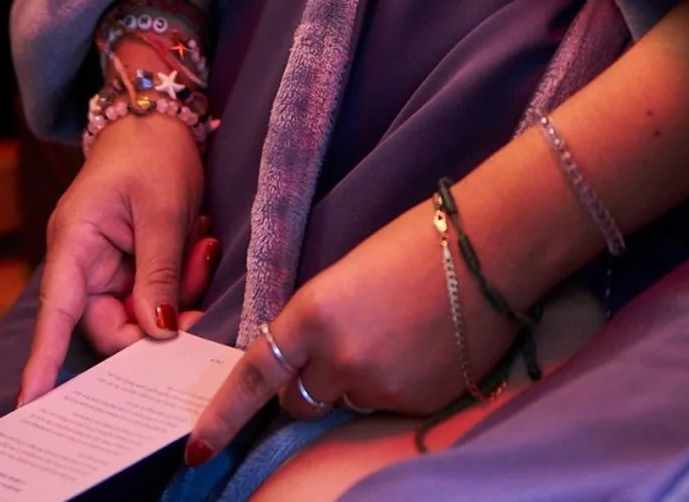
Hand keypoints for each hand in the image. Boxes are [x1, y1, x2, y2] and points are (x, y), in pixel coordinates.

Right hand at [18, 115, 215, 404]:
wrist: (163, 120)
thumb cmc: (153, 153)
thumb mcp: (162, 210)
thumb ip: (158, 273)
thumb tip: (157, 333)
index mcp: (75, 244)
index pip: (56, 313)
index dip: (44, 361)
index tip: (32, 403)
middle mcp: (84, 262)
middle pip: (110, 325)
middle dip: (156, 326)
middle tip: (201, 312)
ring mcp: (108, 266)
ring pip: (140, 313)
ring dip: (179, 295)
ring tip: (202, 244)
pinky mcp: (132, 265)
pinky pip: (156, 294)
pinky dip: (183, 281)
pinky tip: (199, 241)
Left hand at [185, 199, 518, 461]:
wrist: (491, 246)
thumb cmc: (416, 240)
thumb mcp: (345, 273)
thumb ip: (316, 321)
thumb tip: (305, 359)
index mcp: (313, 314)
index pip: (254, 376)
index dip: (222, 417)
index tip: (197, 449)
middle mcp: (340, 359)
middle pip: (297, 400)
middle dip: (304, 384)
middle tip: (338, 346)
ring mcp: (380, 386)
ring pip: (344, 403)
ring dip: (353, 382)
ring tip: (393, 332)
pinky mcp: (416, 403)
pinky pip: (385, 406)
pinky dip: (392, 384)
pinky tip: (420, 345)